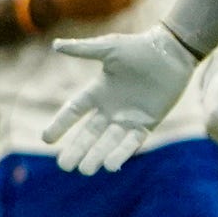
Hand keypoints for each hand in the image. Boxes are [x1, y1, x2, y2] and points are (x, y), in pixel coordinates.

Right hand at [43, 26, 197, 174]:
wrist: (171, 53)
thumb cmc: (139, 47)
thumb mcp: (109, 48)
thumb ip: (83, 50)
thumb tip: (55, 45)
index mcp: (98, 91)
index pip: (74, 111)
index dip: (60, 124)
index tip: (46, 139)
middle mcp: (110, 108)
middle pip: (89, 133)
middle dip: (77, 149)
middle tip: (64, 166)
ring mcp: (127, 118)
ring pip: (108, 141)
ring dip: (97, 156)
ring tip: (85, 170)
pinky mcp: (146, 124)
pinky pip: (132, 142)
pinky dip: (122, 153)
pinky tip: (111, 166)